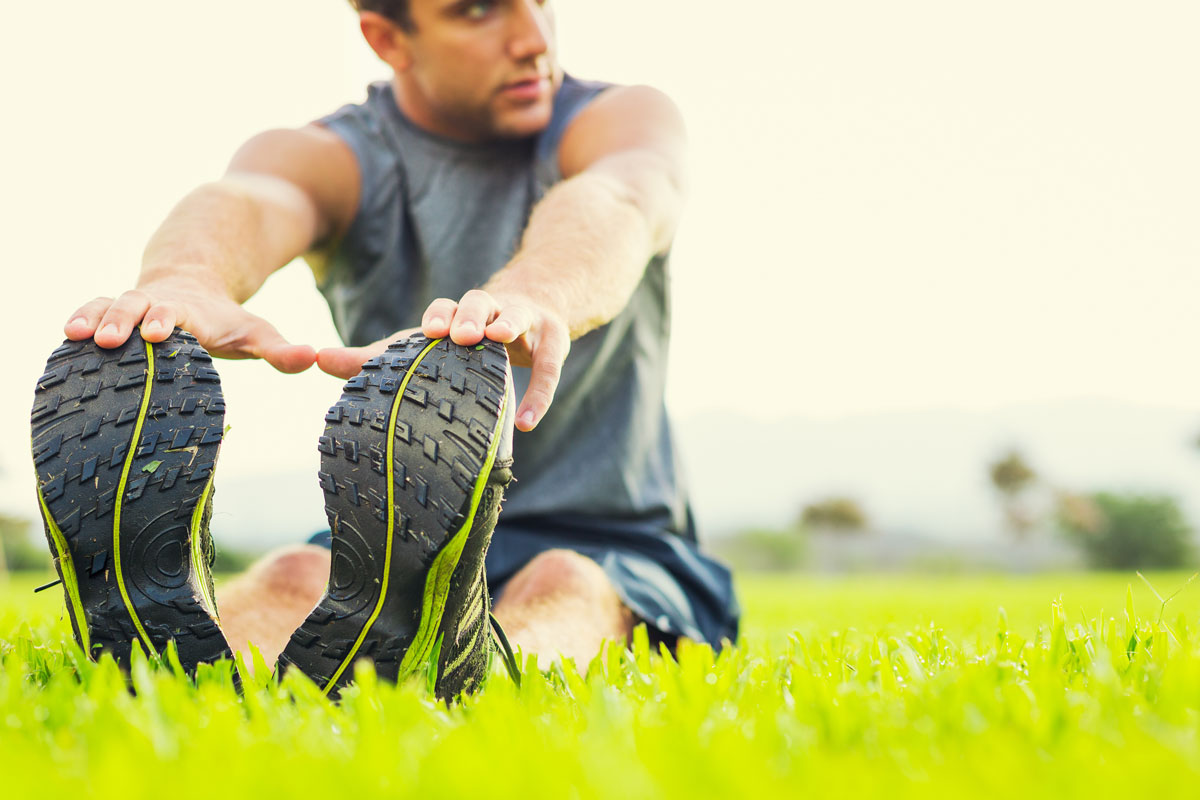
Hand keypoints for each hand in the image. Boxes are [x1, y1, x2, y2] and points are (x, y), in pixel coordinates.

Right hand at [64, 275, 315, 373]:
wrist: (192, 285)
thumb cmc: (224, 322)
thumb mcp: (256, 334)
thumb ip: (282, 350)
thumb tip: (314, 359)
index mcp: (191, 313)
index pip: (179, 317)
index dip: (168, 323)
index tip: (161, 334)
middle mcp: (157, 305)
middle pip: (139, 308)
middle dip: (127, 321)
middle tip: (116, 339)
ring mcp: (133, 305)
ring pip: (111, 305)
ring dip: (98, 318)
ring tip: (81, 335)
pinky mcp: (113, 310)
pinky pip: (92, 308)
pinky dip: (81, 317)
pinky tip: (68, 333)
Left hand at [315, 289, 567, 431]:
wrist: (536, 306)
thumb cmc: (466, 339)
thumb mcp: (427, 347)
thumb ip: (374, 358)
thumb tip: (316, 361)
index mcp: (457, 314)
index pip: (444, 309)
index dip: (437, 317)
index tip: (427, 333)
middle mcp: (490, 310)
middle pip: (479, 301)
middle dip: (468, 314)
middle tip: (460, 334)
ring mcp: (525, 321)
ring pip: (515, 315)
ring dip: (505, 323)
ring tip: (496, 337)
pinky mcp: (554, 342)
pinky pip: (549, 368)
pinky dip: (539, 395)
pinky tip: (527, 423)